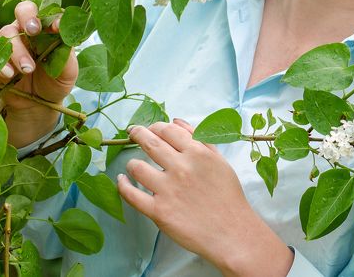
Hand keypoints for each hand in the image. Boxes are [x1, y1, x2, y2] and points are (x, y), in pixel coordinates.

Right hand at [0, 0, 78, 146]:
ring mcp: (11, 43)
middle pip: (23, 9)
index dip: (51, 16)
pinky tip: (11, 75)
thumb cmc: (56, 81)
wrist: (39, 104)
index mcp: (48, 29)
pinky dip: (1, 64)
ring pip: (7, 32)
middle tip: (33, 31)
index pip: (49, 12)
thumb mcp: (68, 70)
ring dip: (17, 50)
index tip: (56, 28)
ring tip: (28, 69)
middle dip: (27, 17)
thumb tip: (63, 32)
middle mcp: (28, 30)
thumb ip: (66, 52)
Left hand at [117, 119, 293, 276]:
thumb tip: (176, 121)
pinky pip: (132, 195)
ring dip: (132, 163)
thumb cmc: (228, 197)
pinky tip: (122, 181)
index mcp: (197, 153)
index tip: (149, 129)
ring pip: (137, 167)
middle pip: (150, 142)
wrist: (231, 232)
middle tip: (132, 134)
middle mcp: (181, 168)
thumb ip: (200, 138)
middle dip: (137, 134)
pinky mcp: (159, 211)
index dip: (155, 126)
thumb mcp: (219, 161)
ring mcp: (168, 190)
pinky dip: (123, 186)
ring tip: (132, 165)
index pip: (167, 130)